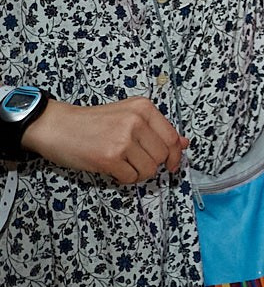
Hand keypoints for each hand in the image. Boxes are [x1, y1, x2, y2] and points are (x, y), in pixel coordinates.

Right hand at [21, 97, 186, 182]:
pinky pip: (131, 178)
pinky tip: (114, 169)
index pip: (172, 137)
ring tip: (123, 165)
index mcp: (143, 108)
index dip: (175, 154)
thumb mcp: (127, 115)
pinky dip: (125, 178)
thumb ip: (156, 129)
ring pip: (148, 169)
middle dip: (152, 164)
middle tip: (135, 162)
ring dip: (138, 173)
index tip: (171, 163)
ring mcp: (123, 140)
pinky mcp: (109, 158)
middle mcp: (136, 121)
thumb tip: (184, 144)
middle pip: (162, 155)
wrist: (56, 126)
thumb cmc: (91, 122)